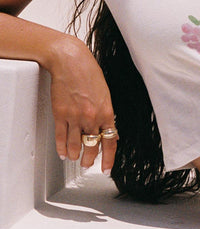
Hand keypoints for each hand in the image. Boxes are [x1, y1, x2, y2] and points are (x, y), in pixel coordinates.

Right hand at [47, 35, 116, 173]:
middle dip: (90, 159)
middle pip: (92, 146)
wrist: (71, 61)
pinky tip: (63, 152)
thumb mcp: (105, 93)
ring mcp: (75, 117)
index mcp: (106, 111)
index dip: (109, 157)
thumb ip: (107, 113)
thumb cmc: (88, 72)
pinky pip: (61, 137)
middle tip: (87, 164)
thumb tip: (110, 130)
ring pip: (75, 145)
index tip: (107, 167)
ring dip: (75, 155)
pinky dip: (61, 148)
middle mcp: (92, 117)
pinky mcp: (60, 114)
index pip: (111, 141)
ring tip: (74, 158)